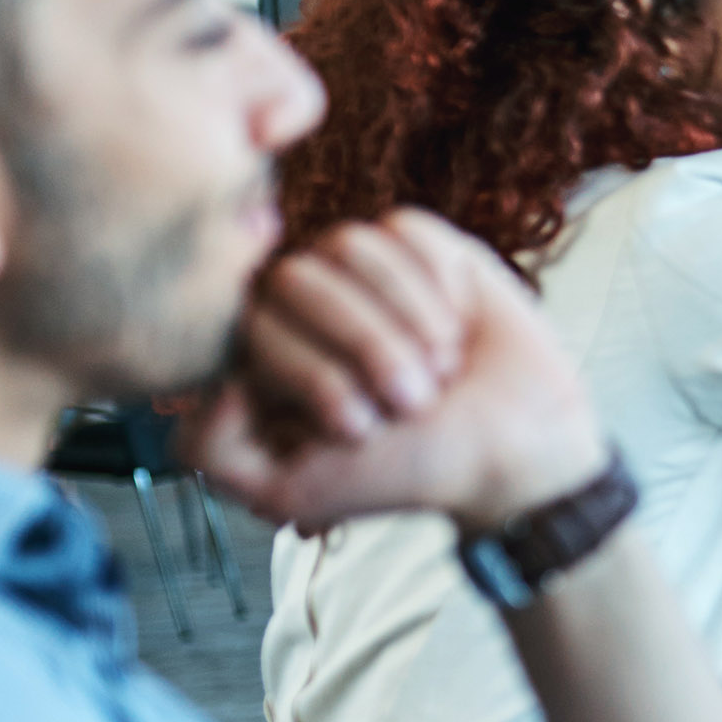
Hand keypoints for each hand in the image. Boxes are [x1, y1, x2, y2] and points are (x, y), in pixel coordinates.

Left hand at [185, 212, 605, 536]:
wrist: (512, 450)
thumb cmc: (408, 472)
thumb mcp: (289, 492)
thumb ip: (208, 449)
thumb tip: (210, 368)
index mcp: (264, 353)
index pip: (250, 324)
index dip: (313, 374)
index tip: (363, 428)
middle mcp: (302, 303)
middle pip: (295, 277)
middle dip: (365, 345)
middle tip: (414, 399)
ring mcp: (359, 271)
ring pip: (349, 244)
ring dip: (407, 316)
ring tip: (442, 365)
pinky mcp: (420, 245)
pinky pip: (403, 229)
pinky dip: (436, 281)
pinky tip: (458, 320)